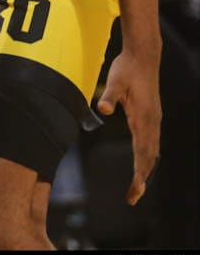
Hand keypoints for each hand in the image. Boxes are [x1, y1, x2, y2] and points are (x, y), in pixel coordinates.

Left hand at [95, 47, 161, 206]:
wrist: (143, 56)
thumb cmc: (127, 69)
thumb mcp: (114, 80)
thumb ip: (109, 95)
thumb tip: (101, 108)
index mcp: (144, 118)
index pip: (142, 152)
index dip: (139, 172)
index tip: (136, 189)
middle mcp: (152, 122)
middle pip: (149, 157)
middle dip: (141, 178)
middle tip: (133, 198)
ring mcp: (154, 119)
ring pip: (151, 151)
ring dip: (145, 170)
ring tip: (137, 188)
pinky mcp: (151, 116)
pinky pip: (151, 142)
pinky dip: (147, 157)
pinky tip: (143, 163)